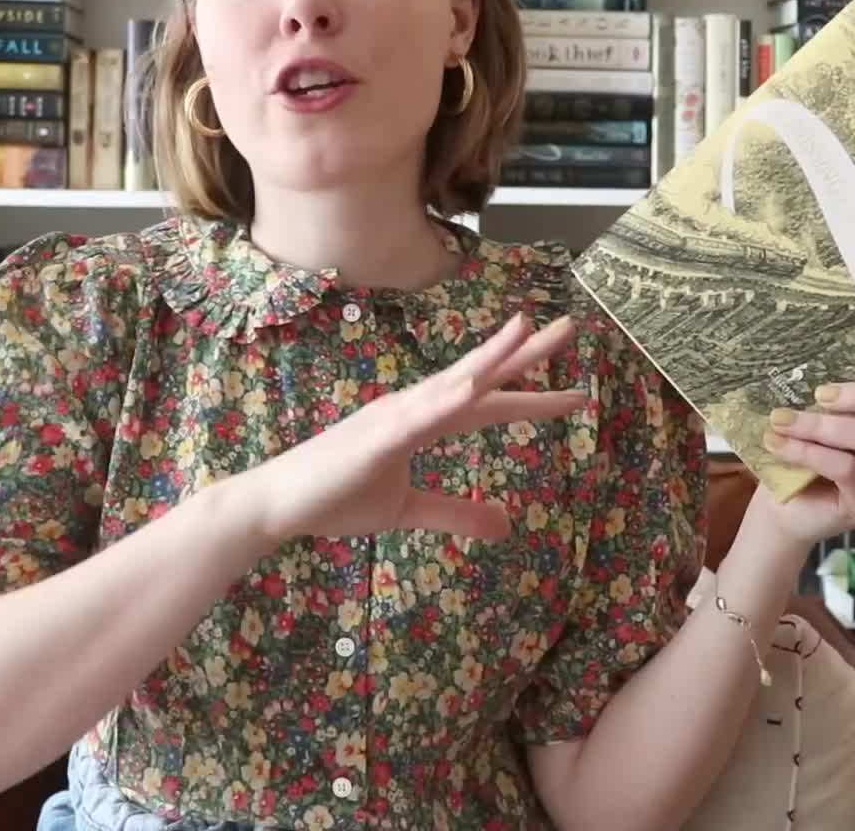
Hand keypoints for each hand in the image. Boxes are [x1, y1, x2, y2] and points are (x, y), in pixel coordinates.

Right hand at [242, 313, 585, 546]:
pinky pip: (418, 414)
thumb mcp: (408, 511)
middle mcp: (412, 407)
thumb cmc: (336, 499)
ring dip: (490, 357)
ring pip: (453, 382)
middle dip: (526, 355)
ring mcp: (394, 416)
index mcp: (422, 421)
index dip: (533, 399)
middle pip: (480, 377)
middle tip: (570, 327)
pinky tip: (475, 384)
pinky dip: (447, 397)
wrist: (277, 506)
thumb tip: (506, 526)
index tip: (578, 393)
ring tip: (528, 330)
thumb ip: (455, 514)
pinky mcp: (376, 436)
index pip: (488, 405)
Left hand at [740, 337, 854, 552]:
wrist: (782, 508)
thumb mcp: (827, 414)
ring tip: (781, 420)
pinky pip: (846, 468)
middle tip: (820, 394)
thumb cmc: (805, 451)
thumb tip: (823, 347)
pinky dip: (807, 451)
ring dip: (819, 425)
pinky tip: (777, 443)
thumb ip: (842, 390)